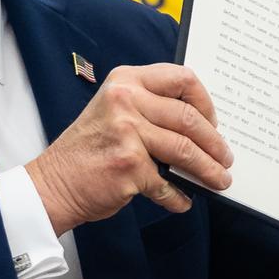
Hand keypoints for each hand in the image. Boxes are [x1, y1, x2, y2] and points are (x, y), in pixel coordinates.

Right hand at [25, 64, 232, 233]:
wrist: (53, 183)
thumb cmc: (88, 149)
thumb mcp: (114, 109)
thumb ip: (150, 107)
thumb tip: (200, 127)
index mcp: (126, 81)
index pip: (181, 78)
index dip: (205, 101)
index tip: (214, 122)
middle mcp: (126, 100)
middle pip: (189, 117)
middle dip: (215, 142)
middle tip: (225, 157)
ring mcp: (127, 132)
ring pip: (185, 150)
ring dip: (208, 169)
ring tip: (219, 179)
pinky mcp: (129, 164)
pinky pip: (168, 183)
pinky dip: (179, 196)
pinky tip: (183, 200)